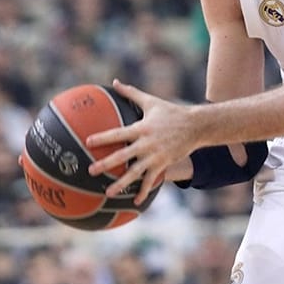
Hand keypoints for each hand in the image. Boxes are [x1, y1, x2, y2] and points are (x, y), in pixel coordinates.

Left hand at [85, 80, 197, 200]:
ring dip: (121, 183)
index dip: (103, 138)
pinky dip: (143, 191)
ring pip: (135, 172)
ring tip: (108, 192)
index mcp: (141, 128)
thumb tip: (114, 82)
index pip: (118, 134)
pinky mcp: (163, 164)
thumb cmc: (171, 112)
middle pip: (123, 156)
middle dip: (106, 164)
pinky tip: (135, 201)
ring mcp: (155, 156)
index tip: (88, 142)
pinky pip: (151, 180)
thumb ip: (131, 93)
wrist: (196, 126)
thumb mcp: (151, 101)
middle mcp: (147, 143)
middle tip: (91, 171)